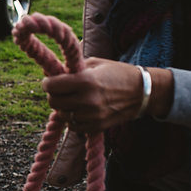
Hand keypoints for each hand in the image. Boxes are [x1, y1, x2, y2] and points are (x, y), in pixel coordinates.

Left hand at [42, 58, 172, 133]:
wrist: (143, 92)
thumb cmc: (117, 73)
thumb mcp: (95, 63)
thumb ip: (73, 68)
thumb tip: (52, 72)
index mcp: (85, 81)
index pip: (52, 86)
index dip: (47, 83)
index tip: (50, 81)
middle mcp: (87, 100)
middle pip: (53, 102)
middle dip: (54, 95)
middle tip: (61, 91)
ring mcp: (92, 116)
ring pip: (62, 115)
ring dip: (63, 107)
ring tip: (73, 100)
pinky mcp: (96, 127)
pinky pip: (73, 126)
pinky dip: (73, 119)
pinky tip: (80, 110)